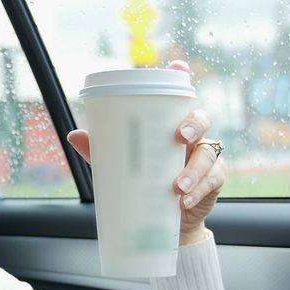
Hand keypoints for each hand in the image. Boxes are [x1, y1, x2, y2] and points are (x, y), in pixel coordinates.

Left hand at [66, 60, 225, 245]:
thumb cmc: (145, 184)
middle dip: (194, 124)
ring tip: (177, 186)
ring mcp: (206, 157)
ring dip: (194, 169)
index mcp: (170, 126)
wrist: (165, 222)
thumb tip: (74, 136)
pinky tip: (184, 201)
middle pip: (202, 118)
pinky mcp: (214, 181)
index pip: (179, 98)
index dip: (182, 78)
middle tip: (181, 136)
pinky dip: (198, 191)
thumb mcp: (122, 166)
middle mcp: (193, 137)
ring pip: (208, 153)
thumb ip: (102, 151)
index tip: (179, 66)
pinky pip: (212, 180)